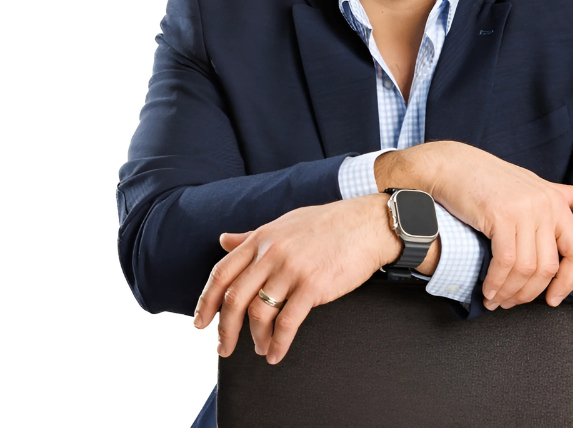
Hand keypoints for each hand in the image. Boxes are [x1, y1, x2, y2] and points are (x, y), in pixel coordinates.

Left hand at [192, 194, 401, 363]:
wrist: (367, 224)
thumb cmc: (328, 224)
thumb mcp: (284, 224)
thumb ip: (252, 236)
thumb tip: (223, 240)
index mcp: (262, 238)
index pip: (222, 272)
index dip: (206, 301)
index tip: (200, 322)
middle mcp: (271, 252)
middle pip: (234, 297)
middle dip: (224, 329)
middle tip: (223, 348)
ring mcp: (291, 268)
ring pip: (258, 313)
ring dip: (255, 338)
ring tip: (260, 349)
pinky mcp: (312, 285)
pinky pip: (286, 322)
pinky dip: (278, 343)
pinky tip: (276, 353)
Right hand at [392, 142, 572, 310]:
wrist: (453, 165)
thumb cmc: (490, 178)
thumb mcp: (534, 185)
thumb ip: (568, 195)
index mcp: (557, 201)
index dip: (569, 281)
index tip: (553, 299)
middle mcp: (545, 205)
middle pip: (548, 267)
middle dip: (530, 293)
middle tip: (512, 303)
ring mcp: (524, 209)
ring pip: (527, 268)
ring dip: (510, 292)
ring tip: (496, 301)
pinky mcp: (500, 215)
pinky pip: (505, 262)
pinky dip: (496, 283)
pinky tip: (488, 290)